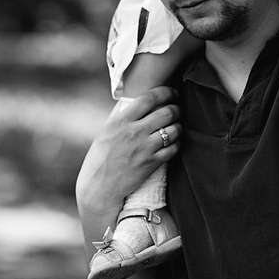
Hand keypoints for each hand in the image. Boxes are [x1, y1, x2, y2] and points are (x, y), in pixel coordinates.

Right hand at [77, 86, 181, 211]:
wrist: (99, 186)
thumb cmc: (100, 157)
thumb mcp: (106, 130)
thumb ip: (120, 114)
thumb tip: (133, 98)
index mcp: (121, 121)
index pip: (149, 98)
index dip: (165, 92)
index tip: (172, 92)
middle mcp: (134, 132)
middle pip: (166, 112)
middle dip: (176, 109)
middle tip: (177, 109)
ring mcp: (144, 148)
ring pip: (173, 130)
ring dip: (178, 126)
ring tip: (176, 126)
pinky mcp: (151, 164)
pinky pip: (173, 149)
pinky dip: (177, 144)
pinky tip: (173, 142)